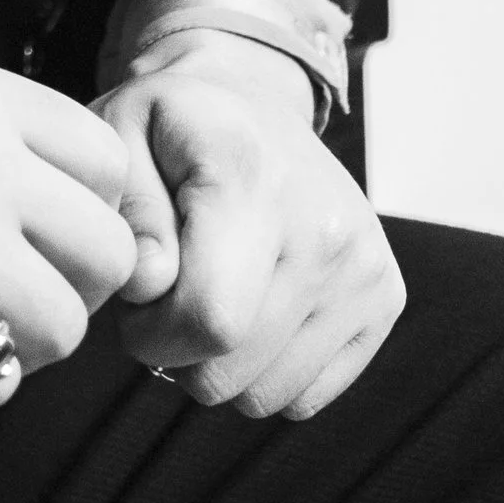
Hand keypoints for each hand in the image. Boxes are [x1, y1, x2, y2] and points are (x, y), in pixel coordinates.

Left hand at [99, 35, 404, 419]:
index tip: (139, 294)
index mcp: (253, 179)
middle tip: (171, 288)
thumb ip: (127, 212)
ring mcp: (364, 267)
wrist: (254, 104)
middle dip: (175, 349)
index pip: (209, 320)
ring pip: (265, 397)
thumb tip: (151, 283)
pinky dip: (265, 370)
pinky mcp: (384, 298)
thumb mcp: (119, 136)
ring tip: (211, 292)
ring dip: (220, 364)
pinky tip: (253, 308)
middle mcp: (326, 226)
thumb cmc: (171, 130)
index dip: (150, 333)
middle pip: (229, 373)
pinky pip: (304, 397)